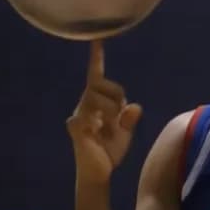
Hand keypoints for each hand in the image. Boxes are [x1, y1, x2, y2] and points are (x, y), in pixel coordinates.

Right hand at [65, 39, 142, 185]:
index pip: (97, 75)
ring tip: (109, 127)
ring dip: (110, 112)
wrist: (99, 171)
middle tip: (119, 117)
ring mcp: (79, 114)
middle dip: (115, 96)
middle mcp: (85, 103)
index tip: (97, 38)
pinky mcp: (75, 127)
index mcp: (97, 100)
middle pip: (101, 84)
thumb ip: (130, 118)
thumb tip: (134, 107)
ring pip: (96, 98)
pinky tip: (96, 132)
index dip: (97, 57)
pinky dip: (96, 123)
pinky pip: (84, 117)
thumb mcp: (126, 132)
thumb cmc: (110, 149)